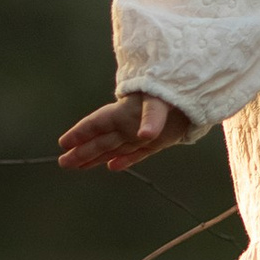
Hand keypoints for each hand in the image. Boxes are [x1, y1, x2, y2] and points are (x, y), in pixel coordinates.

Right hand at [59, 90, 196, 173]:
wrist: (196, 92)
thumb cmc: (172, 92)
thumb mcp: (162, 102)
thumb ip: (153, 117)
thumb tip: (145, 135)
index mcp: (124, 112)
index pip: (96, 124)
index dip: (80, 133)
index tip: (64, 143)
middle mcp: (129, 124)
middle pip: (101, 140)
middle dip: (82, 151)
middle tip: (63, 163)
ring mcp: (141, 132)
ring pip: (114, 148)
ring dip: (97, 158)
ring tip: (79, 167)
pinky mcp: (157, 140)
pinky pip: (136, 153)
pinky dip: (125, 160)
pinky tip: (112, 166)